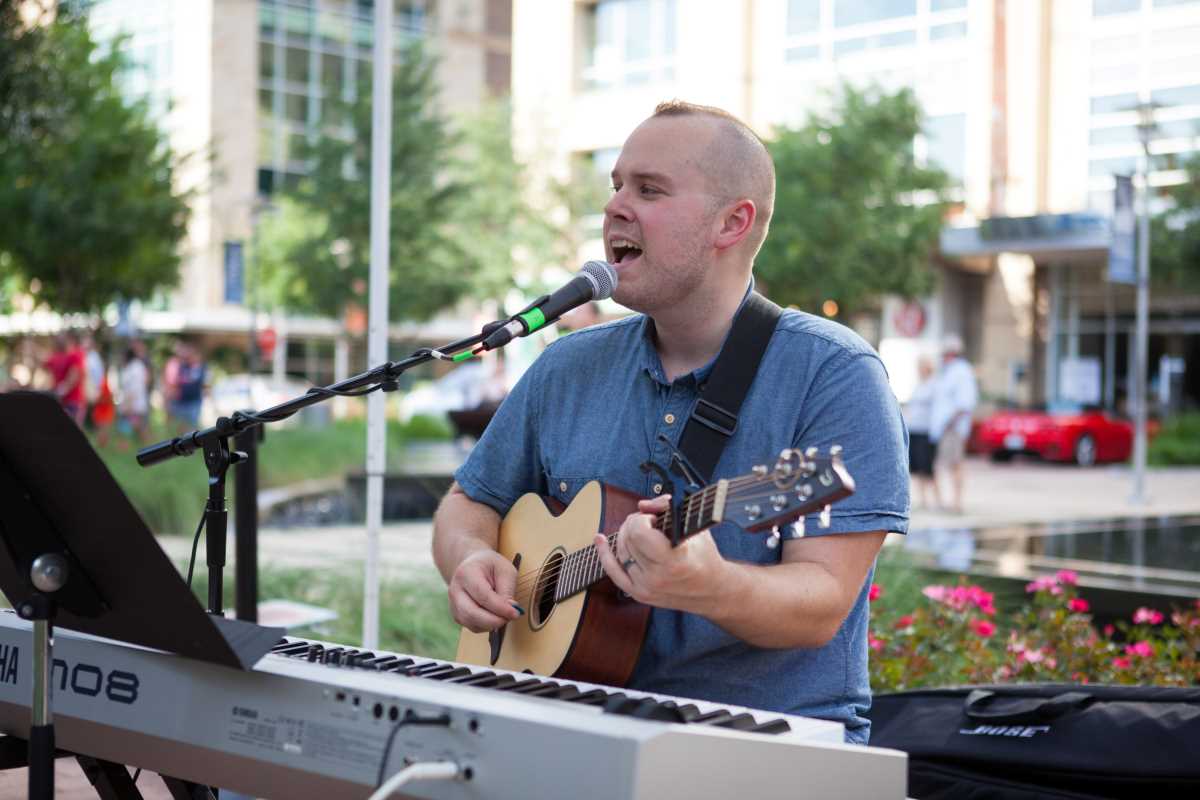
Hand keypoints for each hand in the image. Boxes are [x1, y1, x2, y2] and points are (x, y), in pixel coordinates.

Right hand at [447, 549, 521, 632]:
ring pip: (471, 623)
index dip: (500, 607)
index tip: (515, 613)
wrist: (474, 565)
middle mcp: (455, 590)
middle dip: (494, 620)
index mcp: (466, 573)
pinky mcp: (458, 615)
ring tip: (505, 615)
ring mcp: (454, 604)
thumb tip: (510, 611)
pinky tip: (496, 616)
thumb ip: (507, 590)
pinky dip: (487, 626)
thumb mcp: (505, 570)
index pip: (483, 596)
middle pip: (472, 613)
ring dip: (491, 624)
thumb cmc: (491, 566)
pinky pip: (472, 626)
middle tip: (511, 617)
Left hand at [592, 494, 726, 614]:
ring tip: (640, 530)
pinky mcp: (639, 594)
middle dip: (635, 523)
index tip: (655, 518)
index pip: (639, 531)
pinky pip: (613, 571)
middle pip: (628, 538)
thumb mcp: (692, 528)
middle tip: (650, 522)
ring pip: (620, 551)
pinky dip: (604, 554)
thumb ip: (666, 511)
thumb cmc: (705, 556)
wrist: (713, 591)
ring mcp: (645, 587)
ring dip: (626, 534)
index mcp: (672, 560)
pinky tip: (599, 539)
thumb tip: (643, 505)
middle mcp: (657, 577)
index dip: (643, 518)